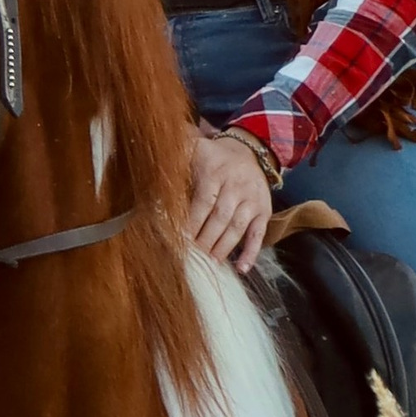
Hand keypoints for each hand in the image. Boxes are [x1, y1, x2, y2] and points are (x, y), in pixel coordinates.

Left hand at [187, 129, 273, 272]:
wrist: (249, 151)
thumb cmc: (213, 157)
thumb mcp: (194, 149)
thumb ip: (175, 155)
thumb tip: (151, 160)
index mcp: (216, 172)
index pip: (203, 202)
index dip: (191, 223)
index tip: (179, 240)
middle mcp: (237, 186)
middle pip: (220, 218)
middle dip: (205, 241)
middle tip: (192, 258)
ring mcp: (252, 199)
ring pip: (237, 228)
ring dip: (223, 249)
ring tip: (209, 265)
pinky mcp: (264, 211)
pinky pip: (259, 234)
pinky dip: (251, 252)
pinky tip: (241, 268)